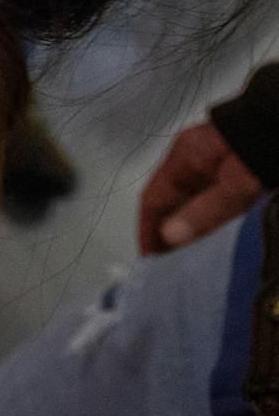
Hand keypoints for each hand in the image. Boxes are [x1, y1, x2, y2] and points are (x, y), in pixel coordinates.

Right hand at [137, 122, 264, 253]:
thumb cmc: (267, 145)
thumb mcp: (239, 182)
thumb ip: (207, 210)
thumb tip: (171, 238)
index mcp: (186, 156)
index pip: (154, 199)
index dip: (148, 231)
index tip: (151, 263)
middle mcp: (199, 160)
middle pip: (175, 205)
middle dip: (172, 236)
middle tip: (175, 270)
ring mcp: (222, 166)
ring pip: (199, 206)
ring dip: (197, 233)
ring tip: (199, 262)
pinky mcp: (245, 174)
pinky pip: (222, 205)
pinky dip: (218, 225)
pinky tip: (225, 242)